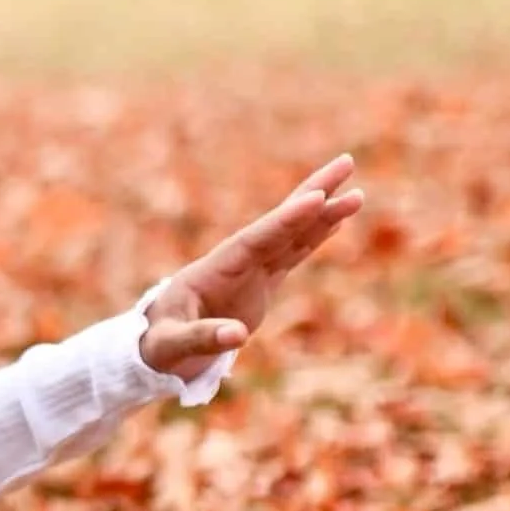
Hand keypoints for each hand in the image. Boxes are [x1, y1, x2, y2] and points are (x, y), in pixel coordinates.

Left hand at [141, 153, 363, 386]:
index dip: (287, 220)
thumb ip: (200, 337)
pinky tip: (336, 220)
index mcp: (216, 269)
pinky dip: (315, 237)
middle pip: (281, 223)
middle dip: (313, 194)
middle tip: (346, 163)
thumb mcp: (170, 345)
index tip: (316, 197)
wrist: (153, 347)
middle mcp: (237, 262)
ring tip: (356, 194)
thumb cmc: (157, 345)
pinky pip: (293, 255)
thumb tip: (237, 335)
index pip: (257, 239)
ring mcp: (251, 271)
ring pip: (293, 235)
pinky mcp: (261, 285)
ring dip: (323, 214)